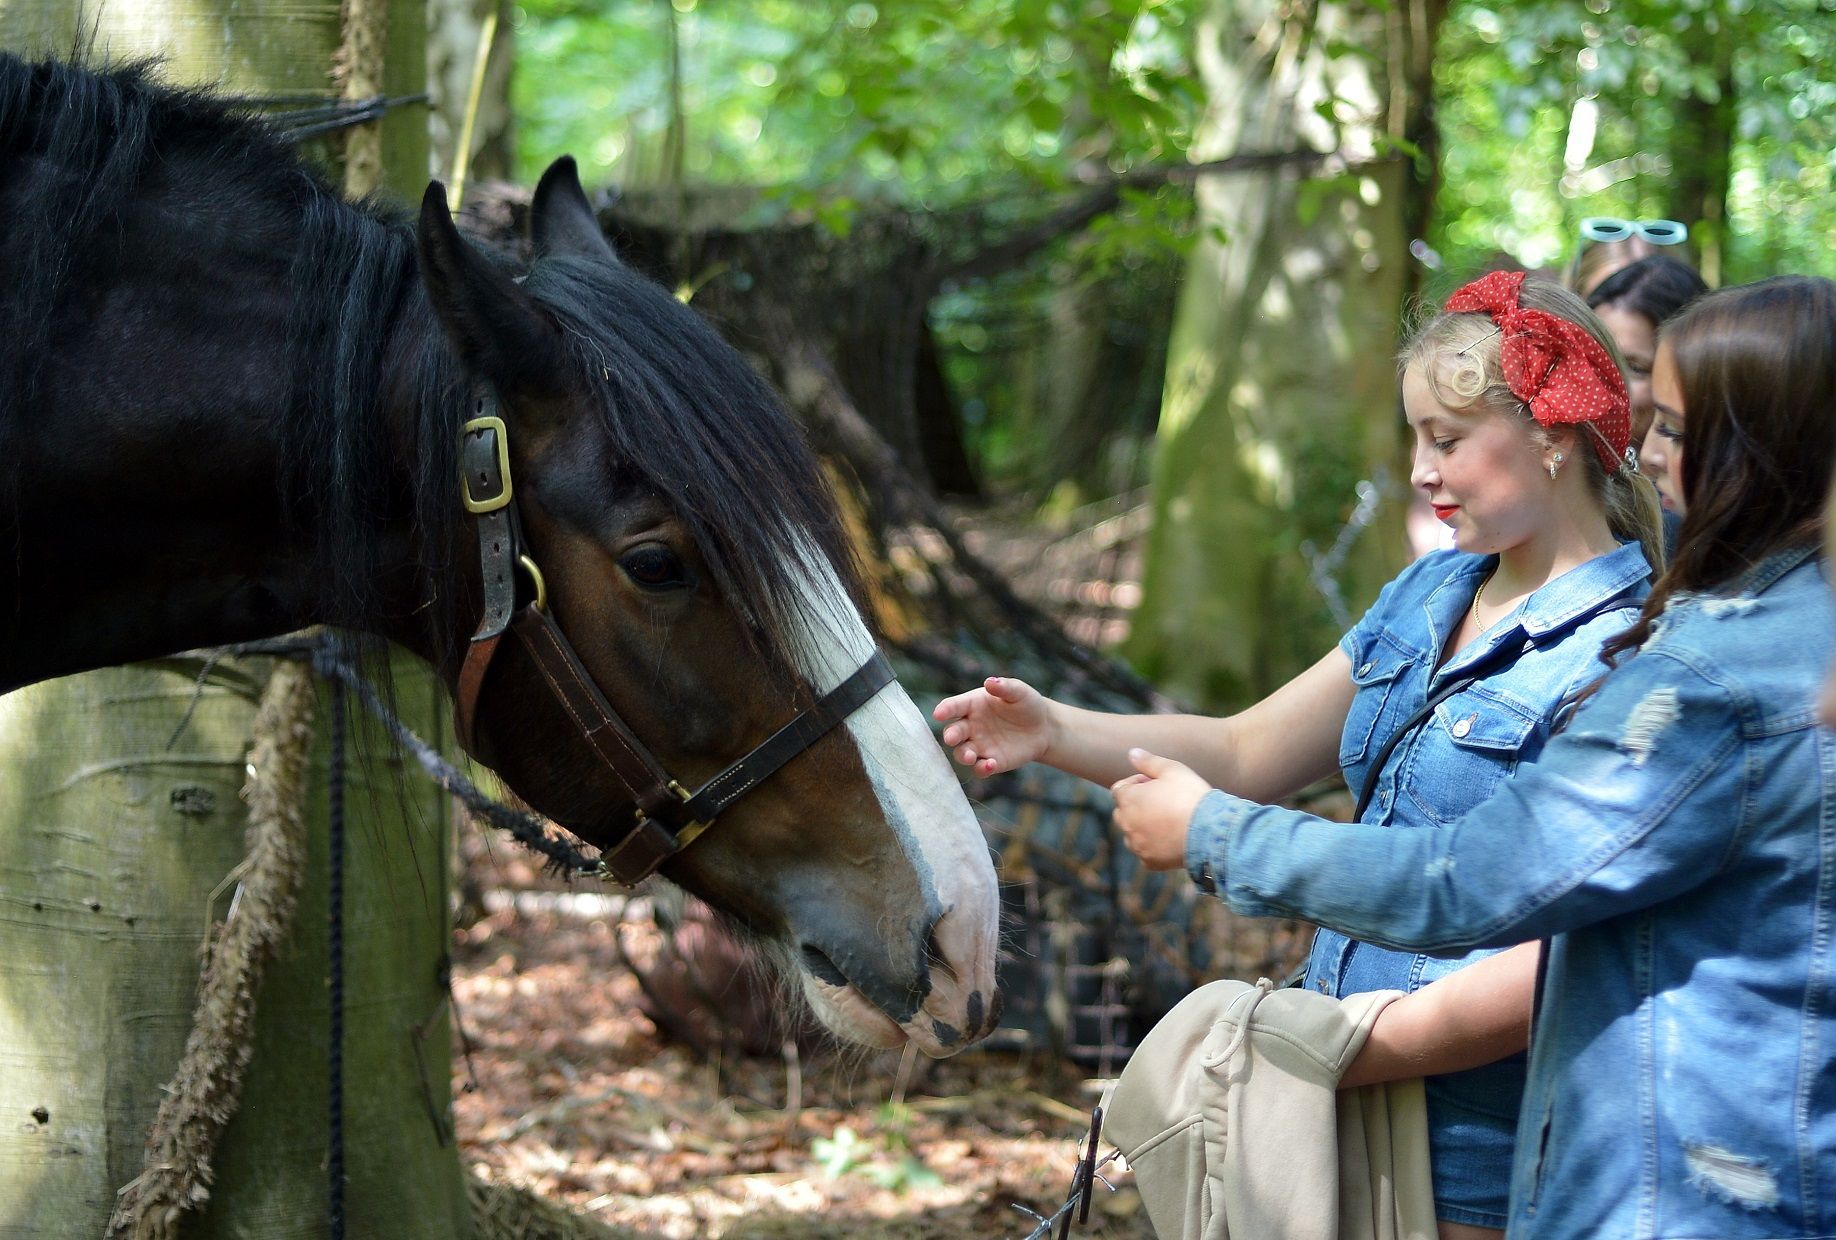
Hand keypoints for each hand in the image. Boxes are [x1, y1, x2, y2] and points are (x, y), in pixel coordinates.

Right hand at [932, 676, 1051, 775]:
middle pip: (953, 732)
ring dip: (963, 756)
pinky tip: (991, 764)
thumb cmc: (1026, 704)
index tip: (939, 714)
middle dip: (950, 736)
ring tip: (971, 756)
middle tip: (952, 738)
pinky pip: (979, 768)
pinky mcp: (991, 761)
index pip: (953, 706)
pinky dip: (981, 768)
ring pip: (961, 753)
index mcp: (972, 705)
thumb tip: (990, 682)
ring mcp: (979, 745)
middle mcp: (971, 726)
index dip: (944, 710)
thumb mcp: (1018, 692)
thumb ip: (1004, 687)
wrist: (1043, 727)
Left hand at [1111, 749, 1209, 870]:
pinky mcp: (1150, 862)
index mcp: (1128, 799)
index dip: (1137, 784)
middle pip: (1123, 812)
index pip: (1120, 789)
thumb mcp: (1172, 770)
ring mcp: (1137, 845)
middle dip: (1137, 805)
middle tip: (1162, 802)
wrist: (1210, 831)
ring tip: (1168, 821)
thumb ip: (1148, 761)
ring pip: (1132, 834)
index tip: (1156, 785)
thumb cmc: (1190, 796)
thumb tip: (1132, 753)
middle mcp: (1126, 824)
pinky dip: (1153, 846)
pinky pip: (1145, 852)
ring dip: (1142, 827)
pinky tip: (1171, 839)